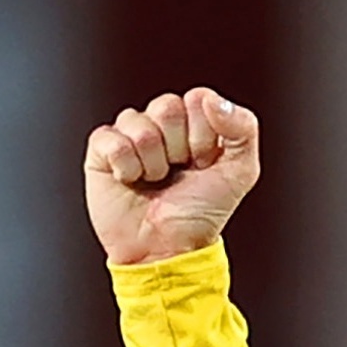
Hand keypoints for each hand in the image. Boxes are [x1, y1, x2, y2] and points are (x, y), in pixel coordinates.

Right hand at [84, 87, 259, 266]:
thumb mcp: (240, 173)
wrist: (168, 248)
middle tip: (178, 173)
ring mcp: (130, 136)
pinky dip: (127, 166)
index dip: (203, 134)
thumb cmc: (201, 215)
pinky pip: (112, 139)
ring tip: (156, 182)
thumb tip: (212, 98)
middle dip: (178, 148)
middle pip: (167, 107)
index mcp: (195, 126)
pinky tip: (132, 181)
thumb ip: (243, 129)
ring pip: (140, 123)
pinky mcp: (103, 149)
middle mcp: (162, 126)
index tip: (205, 163)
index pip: (197, 99)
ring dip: (153, 162)